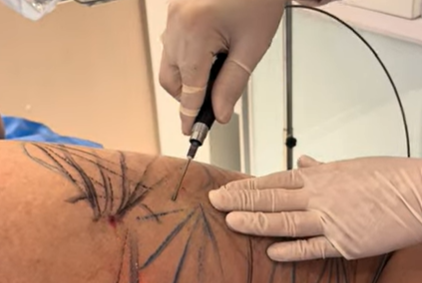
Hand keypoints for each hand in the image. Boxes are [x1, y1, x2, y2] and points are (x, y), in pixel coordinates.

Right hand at [160, 0, 285, 134]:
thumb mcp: (252, 47)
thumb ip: (232, 84)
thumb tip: (220, 113)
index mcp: (195, 33)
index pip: (190, 89)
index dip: (191, 115)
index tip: (190, 132)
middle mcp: (177, 24)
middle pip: (172, 79)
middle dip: (188, 95)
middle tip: (212, 99)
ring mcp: (173, 16)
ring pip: (170, 63)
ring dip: (188, 75)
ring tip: (217, 68)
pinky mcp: (176, 10)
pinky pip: (173, 44)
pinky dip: (188, 57)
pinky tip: (210, 51)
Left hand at [209, 156, 421, 260]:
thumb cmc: (391, 177)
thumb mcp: (352, 165)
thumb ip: (322, 167)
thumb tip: (303, 160)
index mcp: (321, 176)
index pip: (274, 180)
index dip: (247, 186)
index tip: (225, 189)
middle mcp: (321, 195)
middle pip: (272, 197)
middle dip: (240, 200)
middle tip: (213, 202)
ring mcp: (332, 220)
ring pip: (286, 220)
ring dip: (256, 221)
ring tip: (230, 222)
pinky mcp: (347, 243)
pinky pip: (313, 247)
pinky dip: (292, 251)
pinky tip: (271, 253)